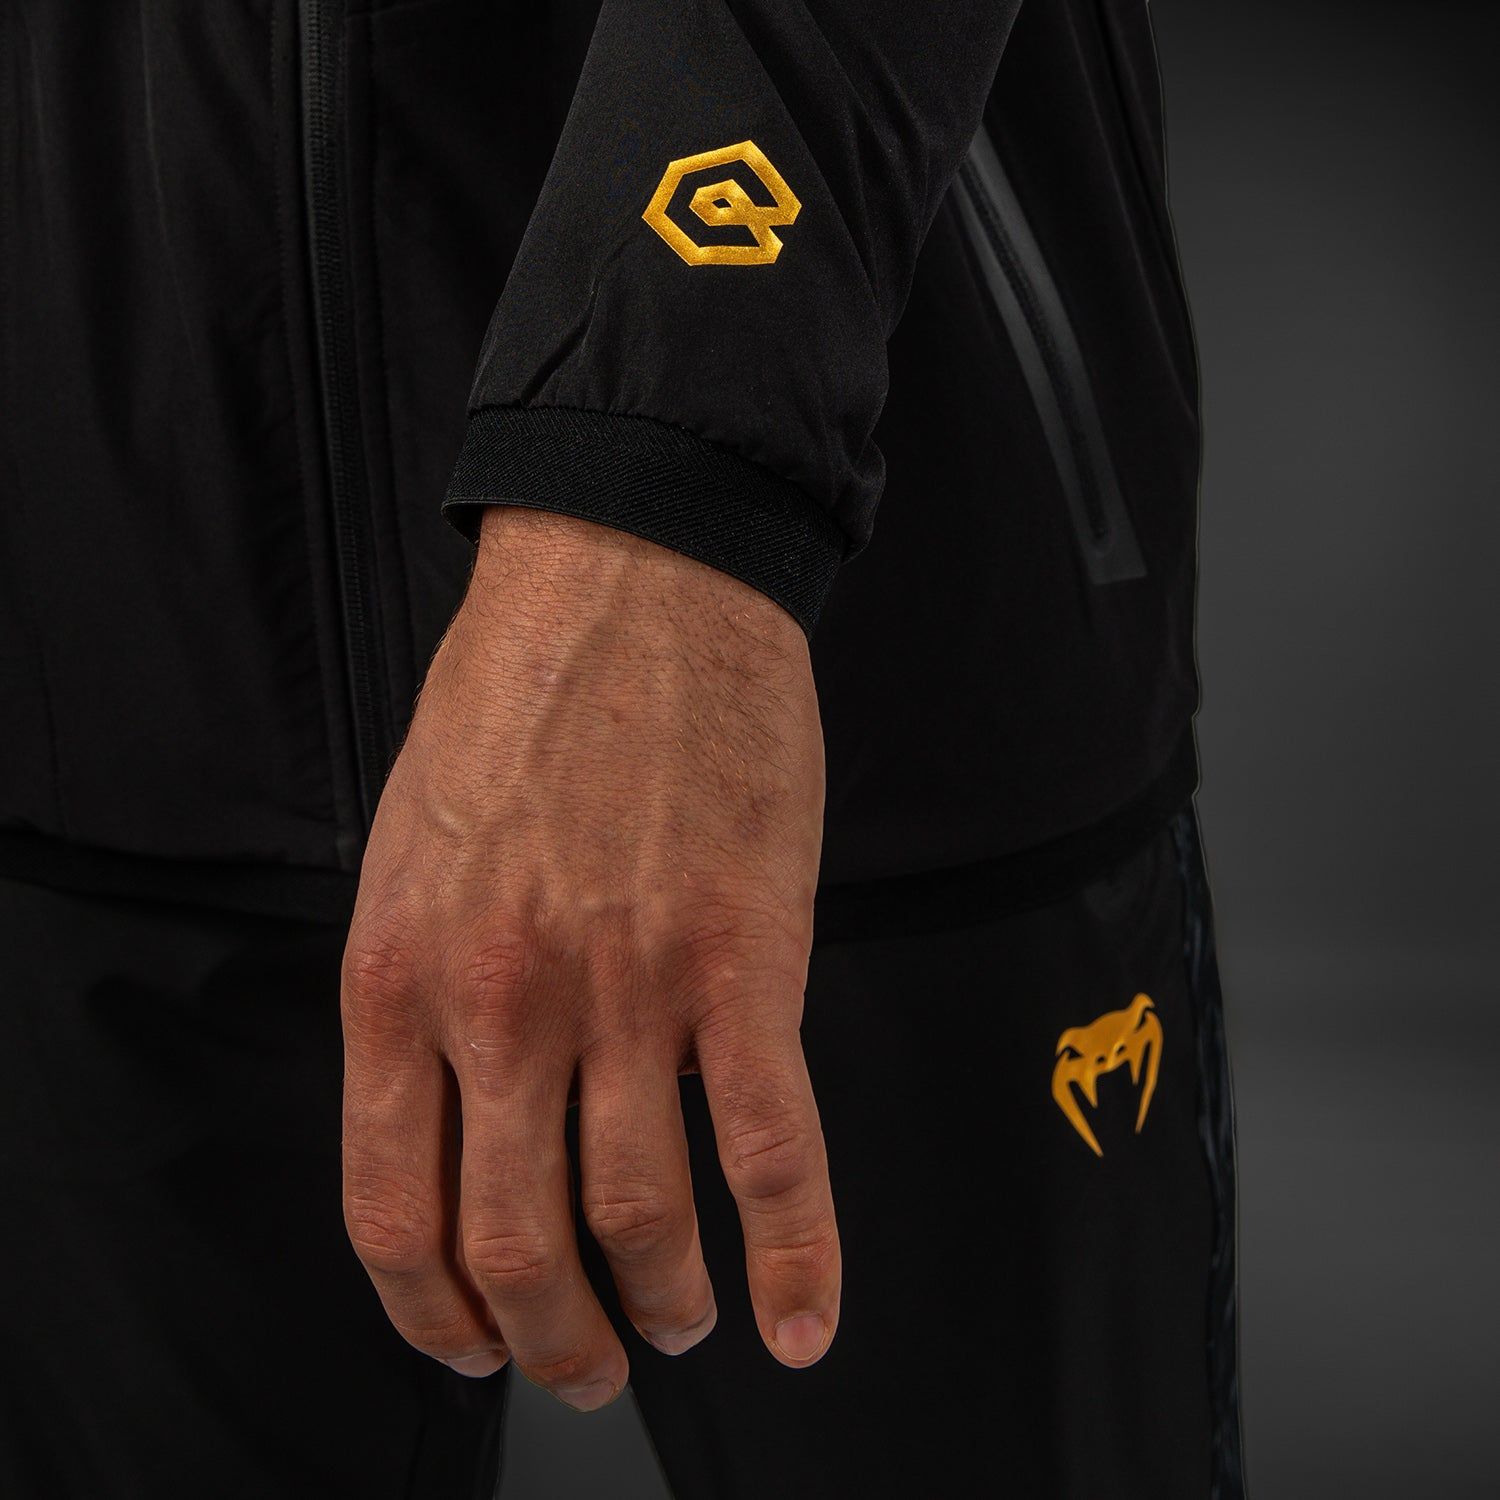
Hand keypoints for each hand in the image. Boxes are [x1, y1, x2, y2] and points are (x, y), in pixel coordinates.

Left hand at [340, 507, 838, 1409]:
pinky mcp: (743, 958)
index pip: (397, 1212)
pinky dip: (800, 1258)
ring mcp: (628, 986)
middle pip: (520, 1245)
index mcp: (402, 976)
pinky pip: (775, 1150)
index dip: (435, 1313)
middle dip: (555, 1340)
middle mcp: (504, 1004)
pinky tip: (804, 1320)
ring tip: (685, 1321)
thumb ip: (420, 989)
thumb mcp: (412, 848)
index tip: (473, 1344)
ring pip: (644, 1220)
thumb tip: (459, 1115)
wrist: (632, 572)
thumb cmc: (521, 698)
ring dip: (665, 1304)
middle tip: (588, 1364)